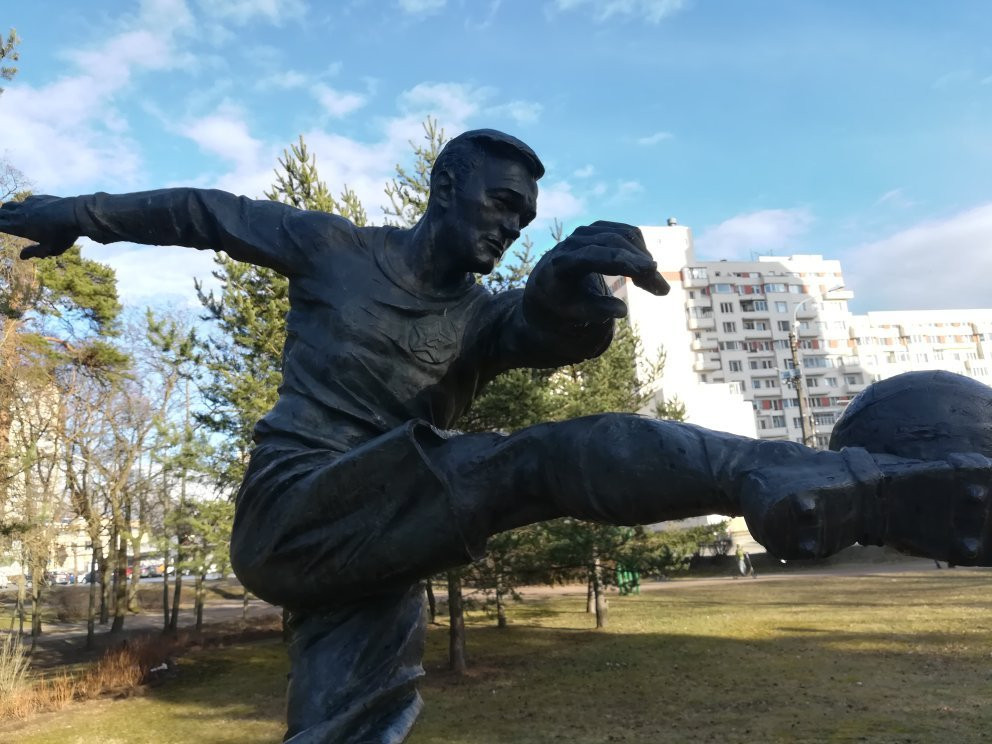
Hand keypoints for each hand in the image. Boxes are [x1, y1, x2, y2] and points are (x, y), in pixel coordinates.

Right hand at [0, 195, 78, 259]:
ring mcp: (28, 204)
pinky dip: (22, 205)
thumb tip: (21, 256)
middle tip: (2, 221)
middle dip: (0, 217)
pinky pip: (25, 200)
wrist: (76, 214)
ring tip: (7, 213)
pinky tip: (27, 208)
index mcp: (20, 227)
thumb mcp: (50, 249)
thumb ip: (34, 252)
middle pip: (2, 213)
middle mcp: (20, 214)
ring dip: (7, 209)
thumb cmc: (63, 235)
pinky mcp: (38, 198)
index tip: (0, 228)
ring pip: (10, 204)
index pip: (0, 225)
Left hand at [523, 221, 668, 326]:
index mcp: (562, 263)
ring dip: (645, 259)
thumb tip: (621, 311)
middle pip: (615, 245)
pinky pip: (628, 234)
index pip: (594, 256)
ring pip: (626, 237)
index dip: (623, 261)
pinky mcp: (599, 228)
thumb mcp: (573, 312)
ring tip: (655, 287)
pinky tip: (645, 273)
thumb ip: (594, 311)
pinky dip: (641, 252)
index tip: (649, 270)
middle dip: (641, 266)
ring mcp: (587, 231)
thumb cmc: (561, 300)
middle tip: (661, 290)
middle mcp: (573, 241)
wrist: (548, 281)